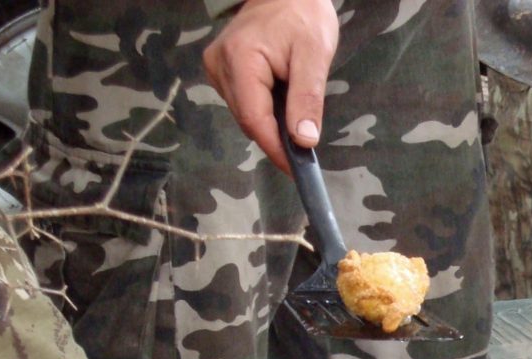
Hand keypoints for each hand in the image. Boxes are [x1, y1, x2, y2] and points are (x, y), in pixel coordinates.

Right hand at [203, 0, 339, 172]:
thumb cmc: (303, 15)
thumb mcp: (314, 56)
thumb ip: (307, 99)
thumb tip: (303, 141)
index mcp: (239, 60)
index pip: (254, 119)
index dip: (275, 149)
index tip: (297, 170)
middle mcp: (220, 65)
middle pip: (249, 120)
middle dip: (276, 137)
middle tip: (306, 146)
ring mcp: (217, 68)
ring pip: (247, 115)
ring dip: (272, 122)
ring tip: (295, 108)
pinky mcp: (222, 71)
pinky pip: (245, 103)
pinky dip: (265, 110)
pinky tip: (281, 97)